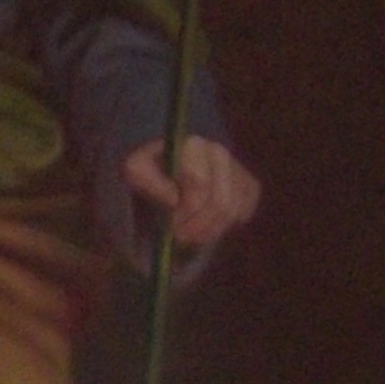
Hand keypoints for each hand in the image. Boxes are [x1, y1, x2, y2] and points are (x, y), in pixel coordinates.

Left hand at [121, 134, 261, 251]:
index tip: (171, 222)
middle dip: (198, 226)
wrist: (166, 180)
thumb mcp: (135, 173)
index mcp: (192, 145)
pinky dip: (224, 227)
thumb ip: (148, 181)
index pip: (199, 182)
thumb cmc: (149, 176)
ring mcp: (237, 169)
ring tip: (190, 235)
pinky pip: (243, 214)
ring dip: (209, 232)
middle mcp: (219, 153)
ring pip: (232, 212)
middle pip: (220, 202)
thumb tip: (174, 199)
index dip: (185, 209)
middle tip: (180, 237)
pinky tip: (206, 225)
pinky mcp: (249, 186)